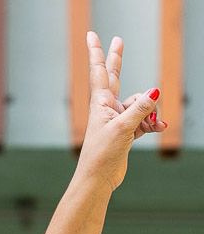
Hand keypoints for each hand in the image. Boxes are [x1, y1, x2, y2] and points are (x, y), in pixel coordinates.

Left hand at [77, 31, 167, 191]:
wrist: (97, 180)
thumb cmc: (102, 155)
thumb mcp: (123, 128)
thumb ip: (140, 109)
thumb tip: (155, 92)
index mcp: (100, 104)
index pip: (100, 71)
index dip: (97, 53)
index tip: (91, 35)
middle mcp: (107, 109)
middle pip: (116, 77)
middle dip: (118, 59)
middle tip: (119, 40)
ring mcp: (116, 120)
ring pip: (139, 104)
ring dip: (150, 112)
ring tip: (155, 125)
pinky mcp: (124, 133)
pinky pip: (142, 120)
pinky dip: (151, 123)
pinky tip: (159, 128)